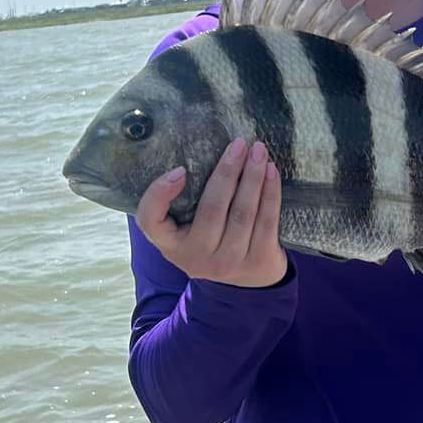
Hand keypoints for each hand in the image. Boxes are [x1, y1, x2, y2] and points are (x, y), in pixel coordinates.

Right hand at [135, 138, 287, 287]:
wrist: (246, 279)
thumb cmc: (209, 238)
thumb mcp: (182, 227)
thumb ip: (177, 199)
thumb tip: (189, 163)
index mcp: (171, 245)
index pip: (151, 221)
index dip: (160, 194)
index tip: (180, 170)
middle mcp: (197, 257)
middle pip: (212, 209)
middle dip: (227, 171)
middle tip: (239, 143)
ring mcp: (229, 262)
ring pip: (243, 213)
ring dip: (253, 177)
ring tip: (259, 151)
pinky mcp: (258, 261)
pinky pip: (266, 221)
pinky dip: (270, 193)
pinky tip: (272, 172)